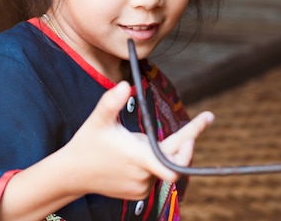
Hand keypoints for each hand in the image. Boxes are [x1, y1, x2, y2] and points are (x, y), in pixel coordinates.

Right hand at [61, 81, 213, 199]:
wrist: (72, 174)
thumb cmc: (87, 143)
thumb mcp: (98, 120)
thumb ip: (111, 102)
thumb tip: (125, 85)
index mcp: (139, 157)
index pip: (175, 157)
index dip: (193, 137)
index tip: (208, 118)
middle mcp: (144, 176)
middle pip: (176, 159)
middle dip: (185, 143)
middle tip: (189, 132)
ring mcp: (142, 188)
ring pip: (164, 167)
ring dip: (162, 154)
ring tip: (138, 145)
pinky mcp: (139, 195)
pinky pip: (156, 177)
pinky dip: (154, 165)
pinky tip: (135, 159)